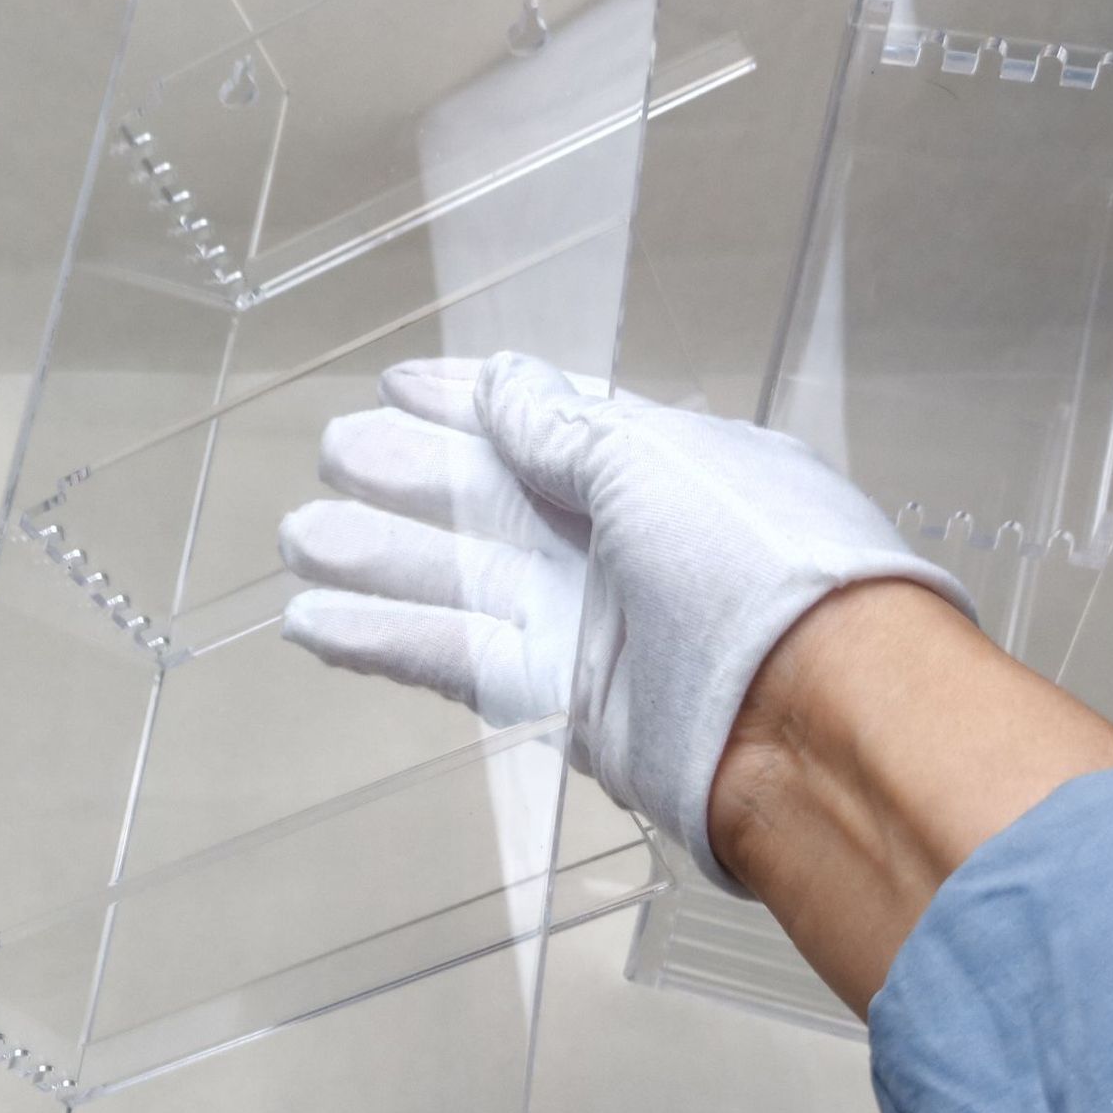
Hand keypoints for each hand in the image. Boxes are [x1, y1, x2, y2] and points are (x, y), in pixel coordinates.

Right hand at [277, 351, 972, 891]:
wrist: (813, 729)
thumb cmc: (757, 566)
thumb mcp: (658, 465)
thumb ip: (565, 432)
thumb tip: (501, 383)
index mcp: (663, 468)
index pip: (549, 422)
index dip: (471, 402)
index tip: (398, 384)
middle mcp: (623, 542)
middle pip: (492, 499)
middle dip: (410, 474)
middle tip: (334, 452)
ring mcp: (586, 623)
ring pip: (459, 579)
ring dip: (377, 557)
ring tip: (298, 534)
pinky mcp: (556, 700)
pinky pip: (454, 659)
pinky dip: (384, 640)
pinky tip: (314, 623)